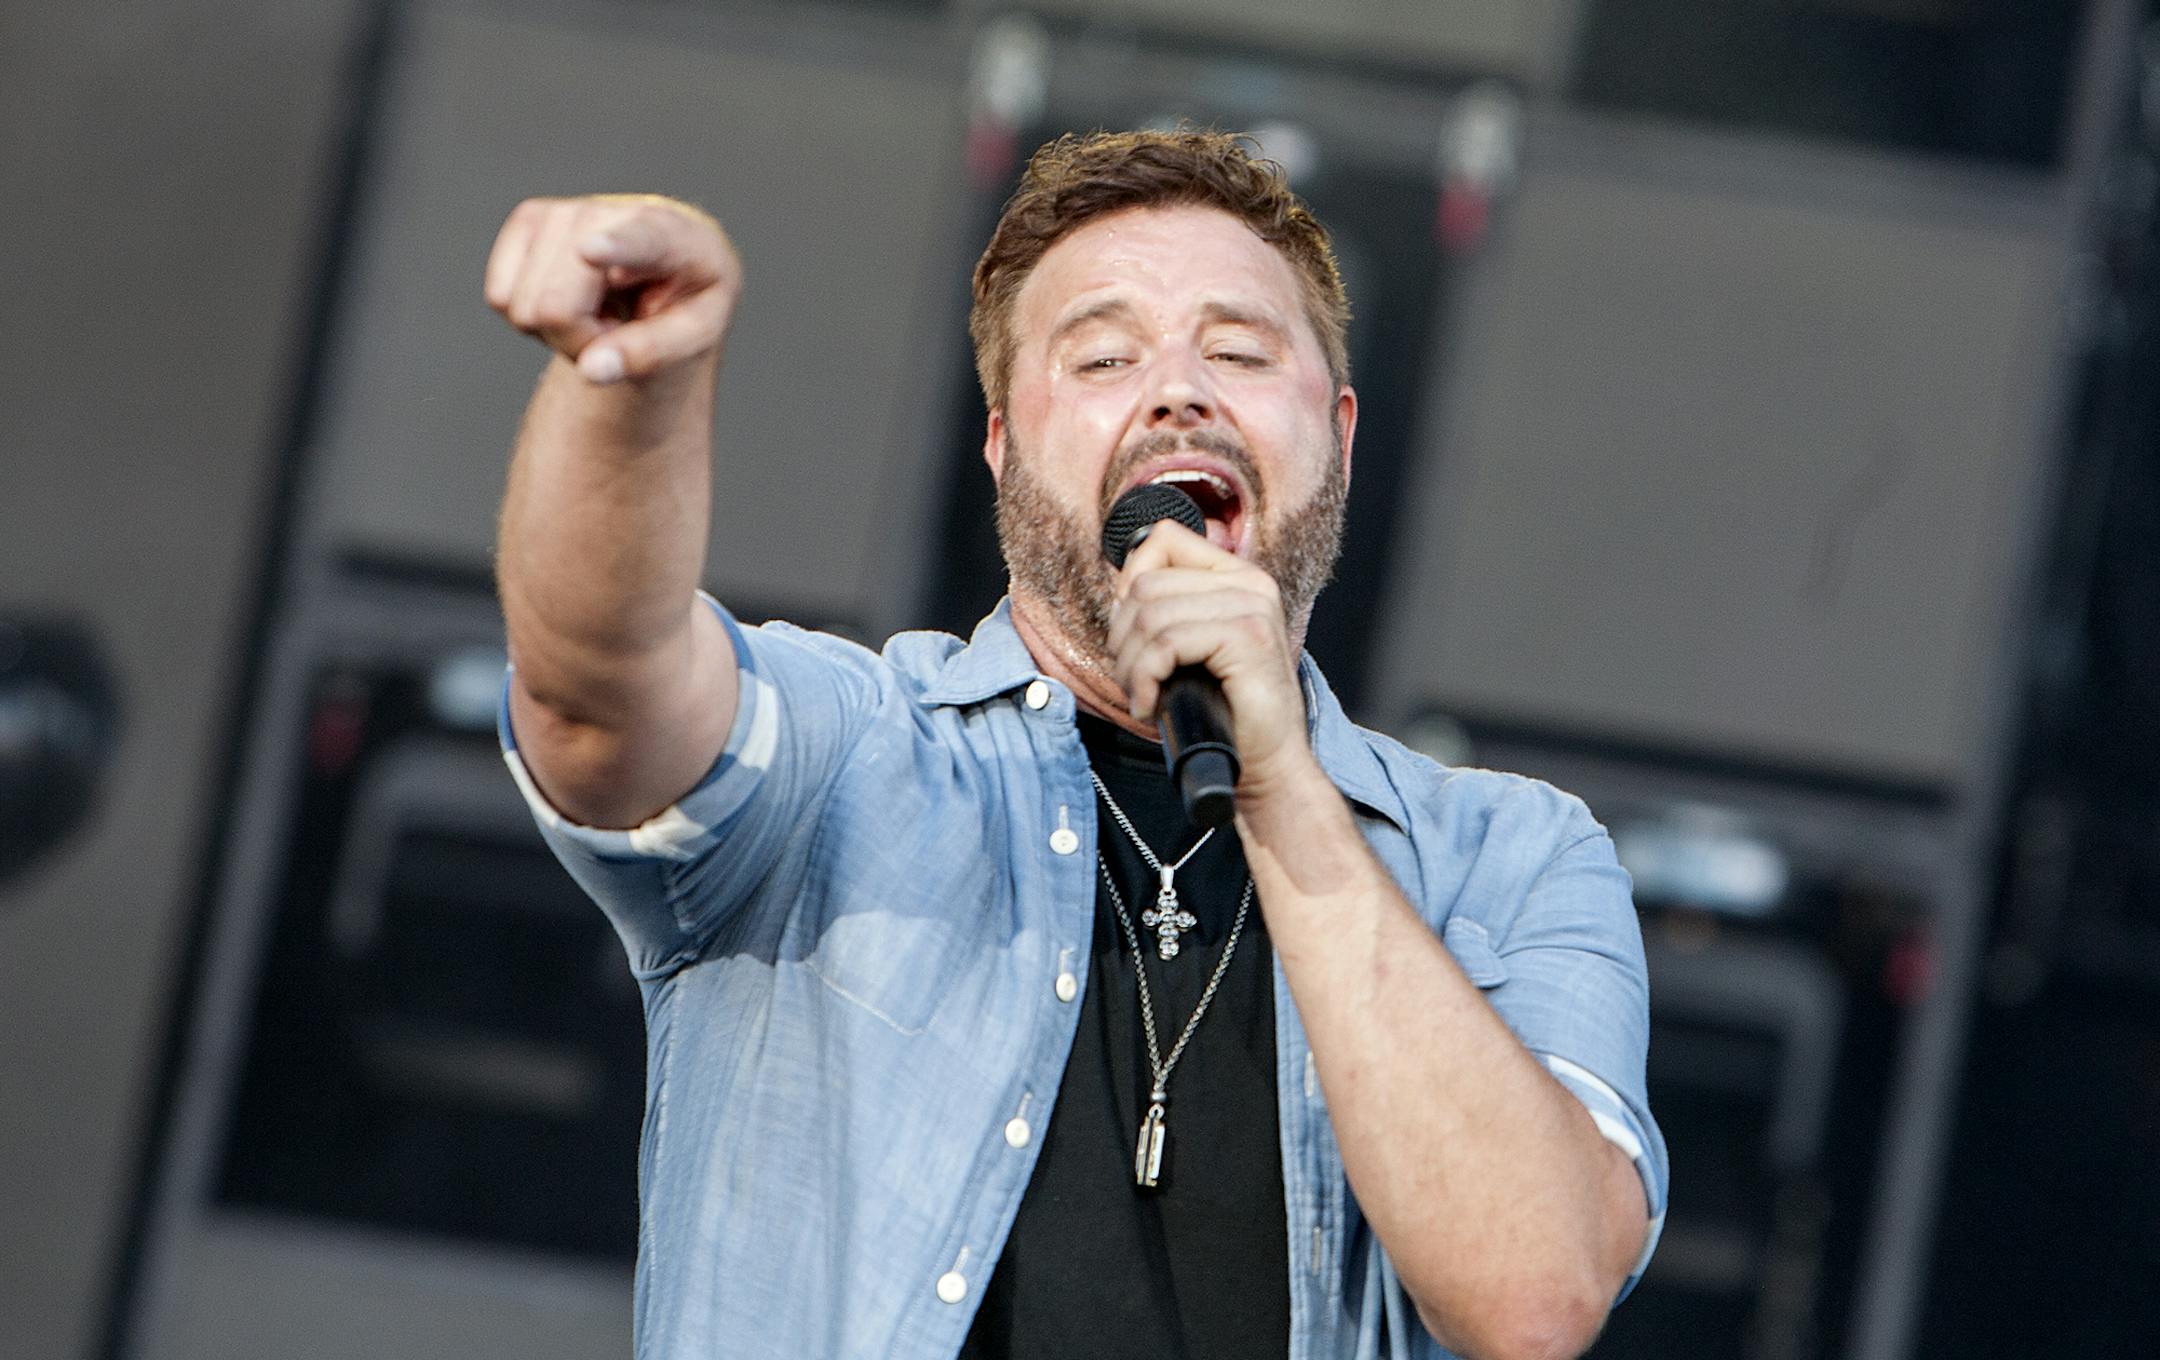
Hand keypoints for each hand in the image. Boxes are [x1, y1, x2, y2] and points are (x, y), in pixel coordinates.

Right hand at [485, 194, 740, 384]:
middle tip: (616, 330)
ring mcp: (562, 211)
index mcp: (673, 237)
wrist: (662, 265)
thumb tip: (591, 370)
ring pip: (523, 307)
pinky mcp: (526, 219)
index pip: (640, 242)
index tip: (589, 251)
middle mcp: (611, 213)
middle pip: (556, 306)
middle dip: (580, 340)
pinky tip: (570, 298)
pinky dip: (531, 317)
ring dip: (559, 330)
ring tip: (599, 309)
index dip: (613, 248)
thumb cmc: (683, 300)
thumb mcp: (692, 336)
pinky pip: (499, 298)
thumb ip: (648, 355)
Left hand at [1106, 520, 1312, 786]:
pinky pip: (1167, 643)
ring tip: (1142, 694)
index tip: (1131, 632)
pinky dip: (1146, 677)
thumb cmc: (1223, 710)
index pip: (1164, 539)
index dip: (1129, 581)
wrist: (1266, 762)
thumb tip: (1120, 590)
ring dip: (1131, 664)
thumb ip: (1168, 609)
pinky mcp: (1247, 638)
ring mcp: (1252, 608)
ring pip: (1151, 615)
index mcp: (1238, 576)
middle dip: (1122, 636)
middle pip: (1148, 583)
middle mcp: (1250, 583)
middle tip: (1133, 678)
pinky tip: (1151, 704)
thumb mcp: (1191, 647)